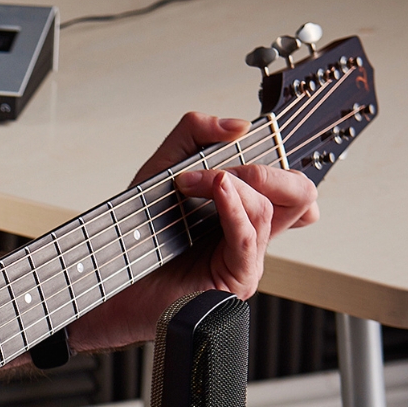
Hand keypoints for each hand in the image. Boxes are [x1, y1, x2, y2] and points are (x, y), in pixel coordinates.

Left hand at [68, 113, 319, 352]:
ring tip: (189, 181)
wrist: (108, 282)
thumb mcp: (161, 170)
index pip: (290, 183)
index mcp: (243, 212)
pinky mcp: (235, 279)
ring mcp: (247, 259)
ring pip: (268, 209)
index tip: (244, 141)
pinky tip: (218, 188)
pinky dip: (234, 207)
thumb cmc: (135, 236)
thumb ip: (194, 135)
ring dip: (228, 183)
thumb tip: (239, 125)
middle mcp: (251, 235)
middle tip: (220, 169)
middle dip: (266, 169)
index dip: (277, 158)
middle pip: (299, 195)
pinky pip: (247, 236)